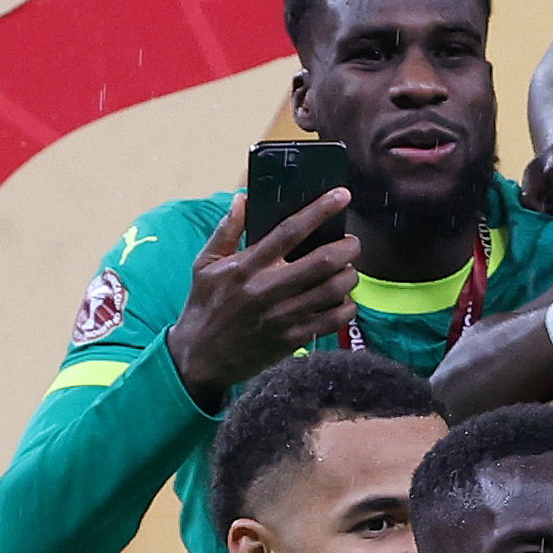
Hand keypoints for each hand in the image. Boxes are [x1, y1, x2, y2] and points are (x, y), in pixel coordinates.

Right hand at [164, 194, 360, 404]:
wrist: (200, 356)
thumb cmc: (204, 304)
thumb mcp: (204, 264)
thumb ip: (226, 231)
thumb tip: (242, 199)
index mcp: (246, 265)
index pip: (290, 231)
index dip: (320, 210)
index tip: (342, 195)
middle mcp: (268, 288)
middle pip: (322, 261)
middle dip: (347, 248)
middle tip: (352, 243)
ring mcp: (283, 315)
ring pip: (334, 290)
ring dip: (350, 276)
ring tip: (348, 270)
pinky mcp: (293, 338)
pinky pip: (334, 320)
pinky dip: (347, 306)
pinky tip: (343, 299)